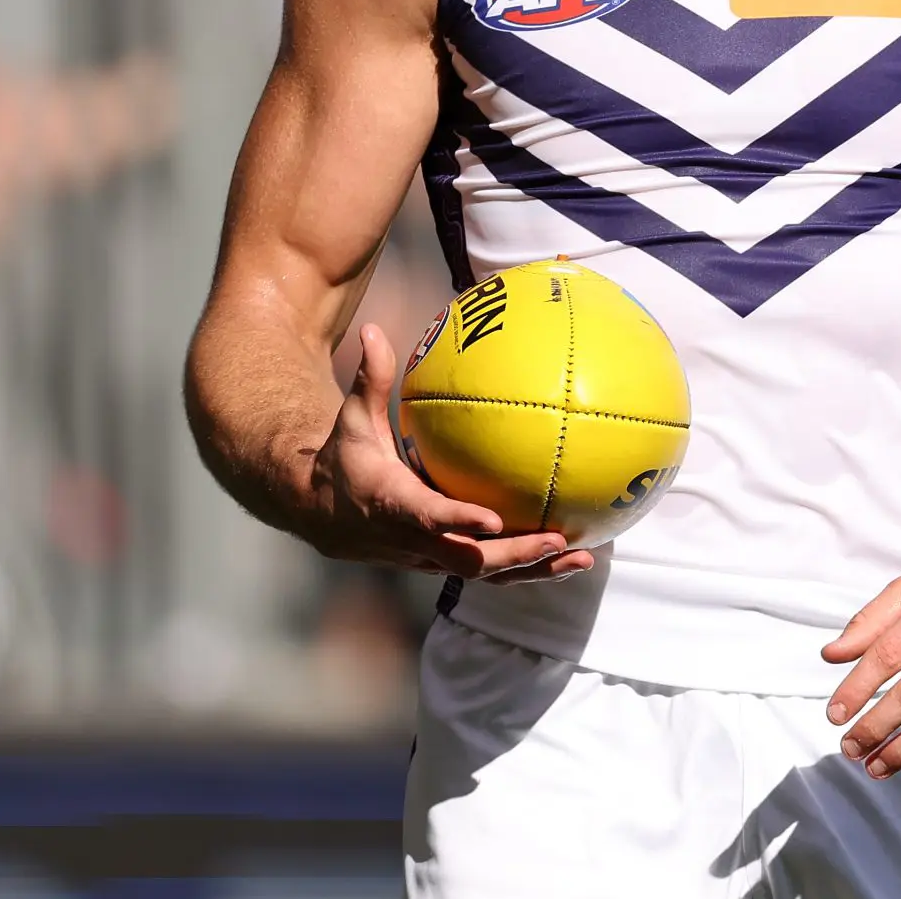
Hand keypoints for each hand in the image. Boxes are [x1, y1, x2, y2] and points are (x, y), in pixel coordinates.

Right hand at [297, 322, 591, 582]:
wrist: (318, 512)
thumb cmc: (344, 459)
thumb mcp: (353, 420)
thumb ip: (369, 379)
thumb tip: (373, 328)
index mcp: (391, 503)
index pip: (427, 516)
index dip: (459, 521)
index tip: (493, 519)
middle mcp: (412, 538)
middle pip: (467, 558)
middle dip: (513, 554)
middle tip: (556, 539)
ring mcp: (429, 556)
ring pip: (484, 572)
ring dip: (533, 568)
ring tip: (582, 558)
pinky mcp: (442, 560)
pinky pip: (489, 569)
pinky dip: (528, 566)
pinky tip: (571, 554)